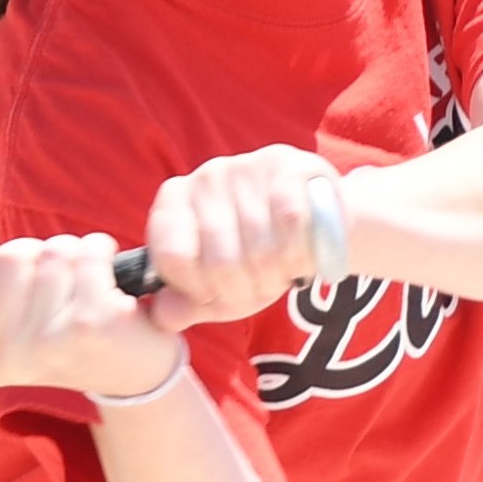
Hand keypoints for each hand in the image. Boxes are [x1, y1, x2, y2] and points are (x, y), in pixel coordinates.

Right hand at [0, 232, 183, 397]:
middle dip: (36, 255)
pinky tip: (109, 278)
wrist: (131, 380)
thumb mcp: (5, 325)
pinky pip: (88, 253)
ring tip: (84, 284)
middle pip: (8, 256)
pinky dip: (102, 252)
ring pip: (51, 250)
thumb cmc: (61, 342)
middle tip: (57, 284)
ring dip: (72, 254)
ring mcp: (51, 340)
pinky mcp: (94, 323)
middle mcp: (8, 356)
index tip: (18, 283)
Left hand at [145, 146, 347, 324]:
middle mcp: (204, 178)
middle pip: (220, 261)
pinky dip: (300, 256)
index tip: (216, 296)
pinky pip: (291, 224)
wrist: (319, 221)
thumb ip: (188, 304)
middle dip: (244, 291)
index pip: (173, 256)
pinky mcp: (286, 165)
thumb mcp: (220, 287)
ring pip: (259, 248)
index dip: (198, 290)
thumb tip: (163, 316)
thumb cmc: (260, 255)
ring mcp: (244, 167)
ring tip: (282, 275)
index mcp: (174, 202)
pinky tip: (303, 261)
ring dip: (276, 278)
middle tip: (260, 290)